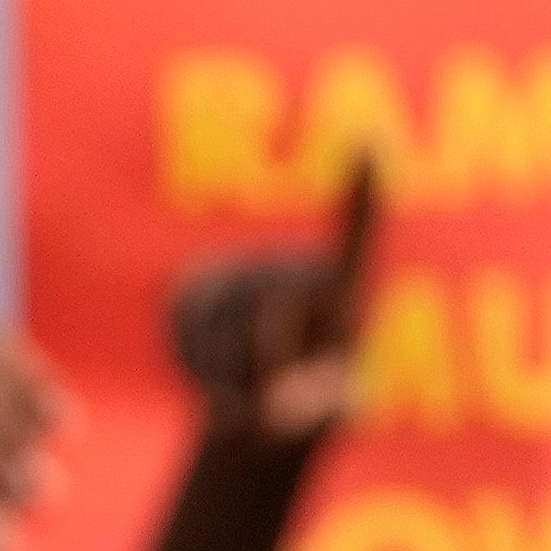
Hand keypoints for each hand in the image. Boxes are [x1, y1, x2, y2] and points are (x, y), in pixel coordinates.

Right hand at [163, 156, 384, 452]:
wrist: (260, 414)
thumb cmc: (311, 411)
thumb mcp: (329, 414)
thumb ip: (316, 409)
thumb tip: (275, 405)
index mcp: (346, 286)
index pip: (357, 233)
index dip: (362, 188)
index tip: (368, 135)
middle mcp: (293, 263)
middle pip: (269, 311)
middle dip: (264, 369)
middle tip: (273, 403)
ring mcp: (241, 267)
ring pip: (220, 319)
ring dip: (224, 370)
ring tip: (241, 390)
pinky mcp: (192, 282)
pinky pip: (182, 317)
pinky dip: (189, 355)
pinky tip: (207, 372)